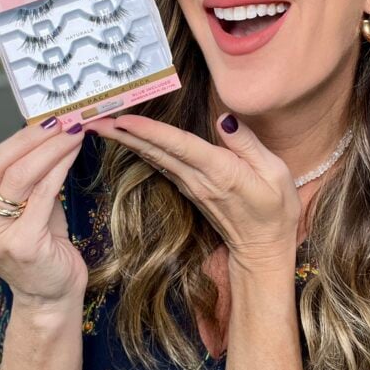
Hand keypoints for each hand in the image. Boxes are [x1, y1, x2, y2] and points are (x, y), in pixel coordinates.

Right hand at [0, 120, 87, 307]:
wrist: (50, 293)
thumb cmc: (37, 243)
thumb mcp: (18, 206)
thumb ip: (18, 174)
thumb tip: (43, 129)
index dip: (11, 141)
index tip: (41, 123)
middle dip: (28, 139)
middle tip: (58, 122)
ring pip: (19, 177)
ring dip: (49, 149)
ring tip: (71, 133)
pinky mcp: (22, 245)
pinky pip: (43, 193)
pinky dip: (59, 167)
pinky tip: (72, 154)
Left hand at [88, 113, 300, 269]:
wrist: (263, 251)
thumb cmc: (275, 210)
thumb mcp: (275, 173)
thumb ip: (248, 144)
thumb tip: (224, 119)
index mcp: (220, 171)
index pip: (179, 146)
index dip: (150, 132)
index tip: (124, 119)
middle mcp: (198, 178)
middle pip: (155, 151)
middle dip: (123, 133)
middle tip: (93, 118)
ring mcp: (191, 186)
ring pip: (153, 158)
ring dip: (127, 140)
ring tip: (102, 124)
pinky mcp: (189, 190)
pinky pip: (161, 165)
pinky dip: (142, 150)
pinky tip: (128, 140)